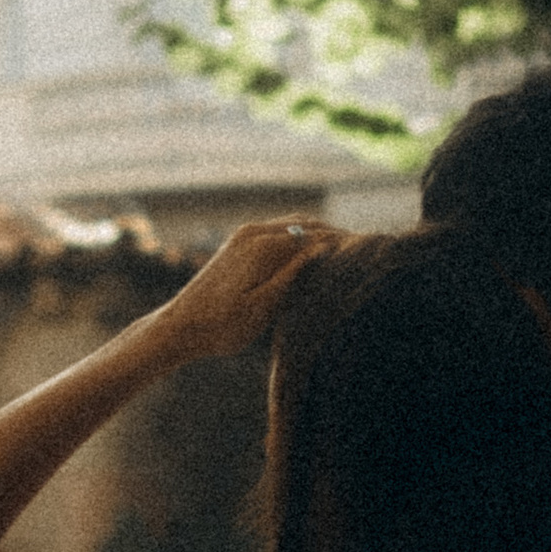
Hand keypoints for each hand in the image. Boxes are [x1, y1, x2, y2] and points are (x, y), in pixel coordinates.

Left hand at [157, 217, 347, 362]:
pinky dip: (300, 238)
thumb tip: (322, 247)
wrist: (179, 328)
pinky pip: (278, 232)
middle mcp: (254, 233)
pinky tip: (314, 254)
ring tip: (345, 250)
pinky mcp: (238, 244)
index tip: (371, 250)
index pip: (316, 235)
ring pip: (293, 225)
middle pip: (306, 223)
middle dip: (335, 233)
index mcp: (263, 246)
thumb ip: (293, 274)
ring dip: (318, 233)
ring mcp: (244, 236)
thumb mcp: (264, 306)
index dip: (344, 242)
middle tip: (365, 248)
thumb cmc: (222, 327)